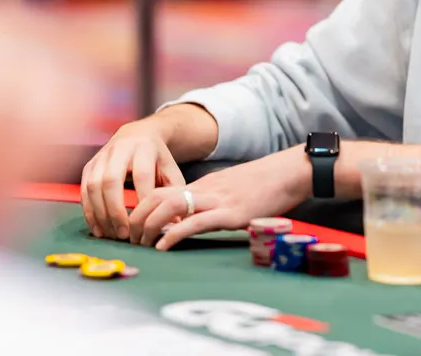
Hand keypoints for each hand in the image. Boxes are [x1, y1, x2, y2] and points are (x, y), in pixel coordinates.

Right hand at [80, 117, 185, 240]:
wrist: (138, 135)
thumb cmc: (157, 159)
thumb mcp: (170, 170)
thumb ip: (174, 193)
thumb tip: (177, 221)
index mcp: (144, 147)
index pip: (142, 175)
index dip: (143, 199)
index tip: (147, 223)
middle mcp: (119, 149)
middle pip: (111, 180)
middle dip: (116, 211)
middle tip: (125, 234)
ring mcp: (101, 157)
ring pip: (94, 186)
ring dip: (101, 214)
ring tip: (112, 235)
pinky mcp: (89, 166)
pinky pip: (84, 191)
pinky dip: (89, 212)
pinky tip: (99, 229)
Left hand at [127, 146, 310, 249]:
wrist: (290, 172)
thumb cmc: (266, 183)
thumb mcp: (232, 188)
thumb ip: (212, 199)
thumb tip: (195, 216)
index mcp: (204, 185)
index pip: (160, 192)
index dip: (139, 208)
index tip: (131, 227)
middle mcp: (205, 190)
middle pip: (157, 198)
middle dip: (136, 218)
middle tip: (130, 239)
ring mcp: (218, 201)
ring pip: (170, 207)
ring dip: (149, 227)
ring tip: (141, 244)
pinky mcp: (232, 214)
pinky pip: (195, 223)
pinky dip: (174, 234)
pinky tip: (164, 246)